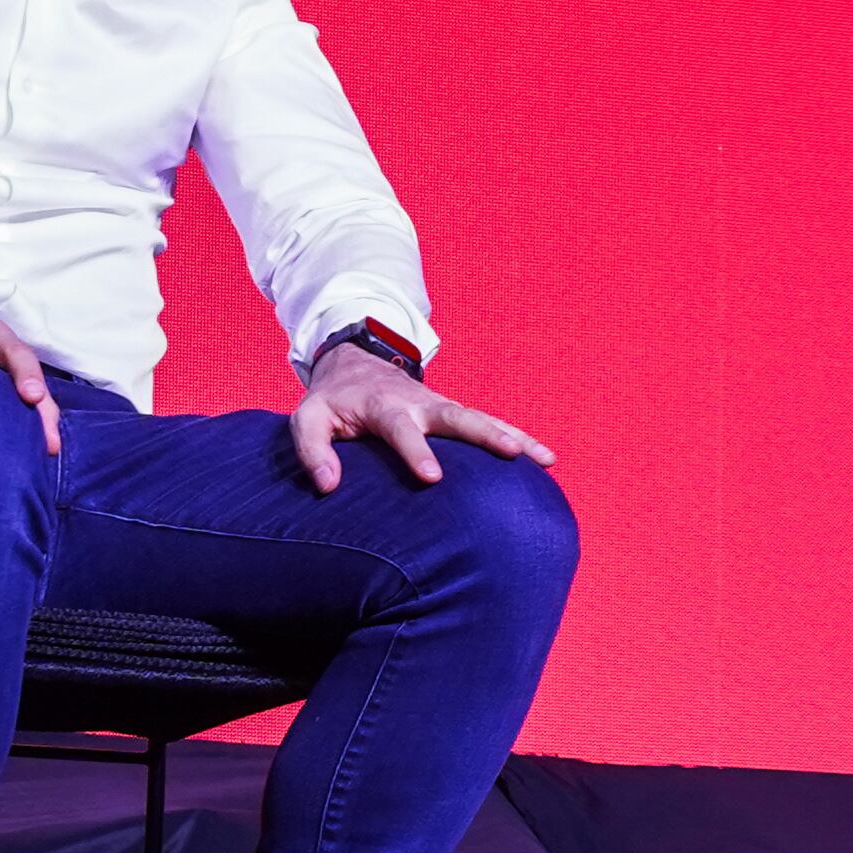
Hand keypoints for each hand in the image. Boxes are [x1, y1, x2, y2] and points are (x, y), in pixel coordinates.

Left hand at [292, 343, 556, 492]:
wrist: (357, 365)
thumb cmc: (333, 401)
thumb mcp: (308, 419)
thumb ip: (312, 450)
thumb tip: (328, 487)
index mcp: (384, 406)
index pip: (402, 429)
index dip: (417, 451)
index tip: (432, 478)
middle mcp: (420, 405)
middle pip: (458, 417)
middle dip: (485, 434)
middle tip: (511, 453)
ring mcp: (443, 408)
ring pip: (483, 419)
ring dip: (514, 437)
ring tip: (545, 459)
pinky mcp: (456, 414)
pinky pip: (491, 425)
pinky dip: (519, 438)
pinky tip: (545, 459)